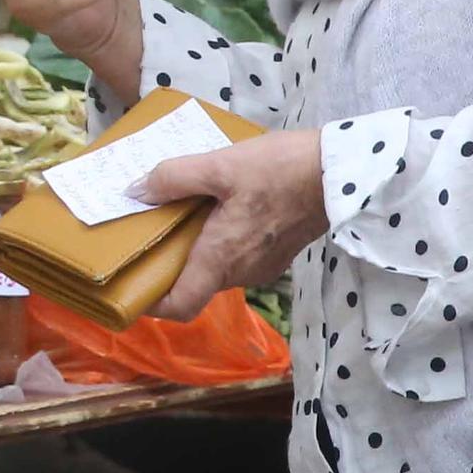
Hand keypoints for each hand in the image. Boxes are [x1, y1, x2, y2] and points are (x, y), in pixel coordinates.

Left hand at [137, 127, 327, 320]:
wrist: (339, 172)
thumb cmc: (280, 170)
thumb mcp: (220, 165)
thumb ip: (173, 178)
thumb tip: (136, 191)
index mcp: (220, 258)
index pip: (180, 306)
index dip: (151, 305)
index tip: (132, 286)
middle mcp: (240, 272)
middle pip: (194, 283)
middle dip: (170, 263)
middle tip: (150, 230)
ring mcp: (262, 267)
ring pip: (216, 269)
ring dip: (196, 249)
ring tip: (181, 211)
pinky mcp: (277, 254)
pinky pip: (237, 257)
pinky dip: (220, 242)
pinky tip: (217, 207)